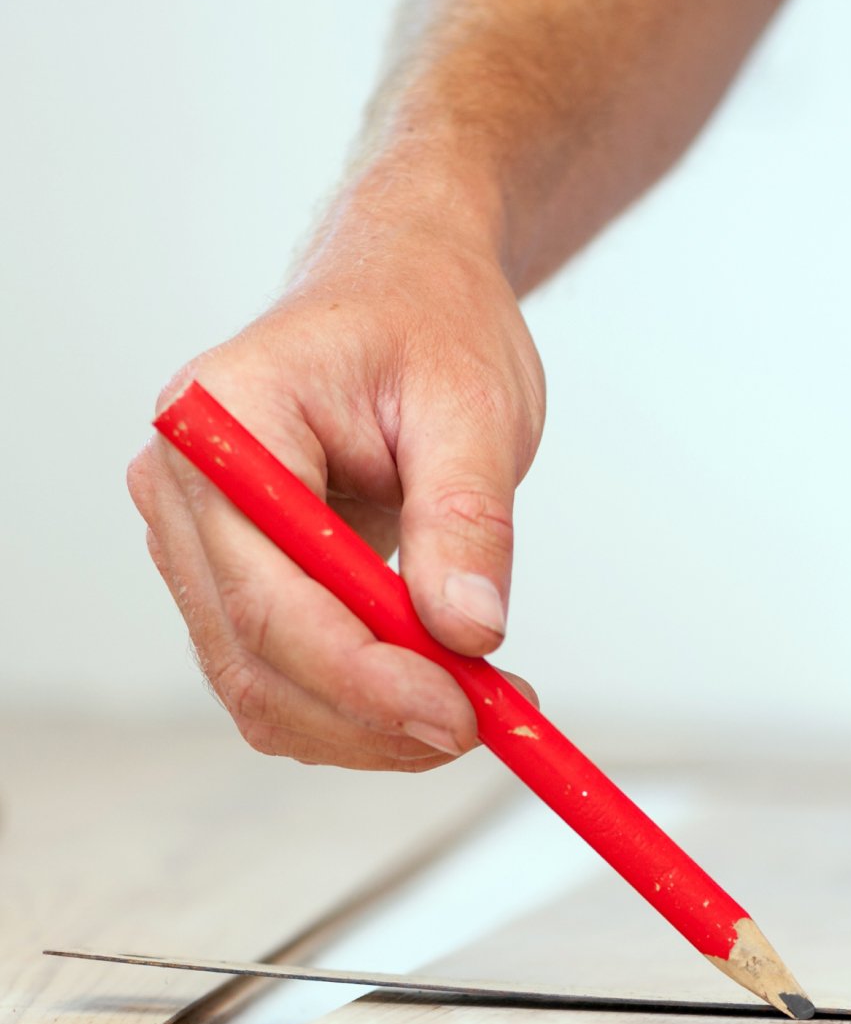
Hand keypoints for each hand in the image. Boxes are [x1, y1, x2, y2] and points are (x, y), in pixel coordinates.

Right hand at [128, 169, 543, 769]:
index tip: (462, 716)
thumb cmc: (432, 327)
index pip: (271, 595)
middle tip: (494, 723)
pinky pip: (282, 682)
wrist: (406, 294)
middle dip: (376, 718)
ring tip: (482, 702)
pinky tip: (440, 689)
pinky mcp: (232, 582)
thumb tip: (469, 634)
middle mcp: (183, 489)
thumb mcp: (474, 407)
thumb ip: (467, 519)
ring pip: (263, 691)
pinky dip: (361, 711)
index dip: (366, 677)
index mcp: (223, 422)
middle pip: (256, 659)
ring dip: (372, 729)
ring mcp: (196, 543)